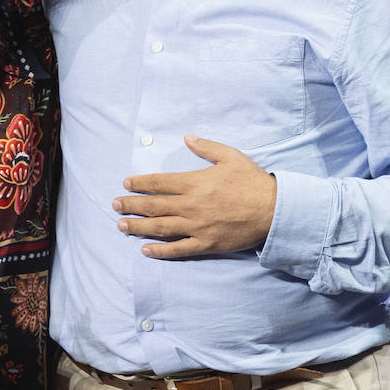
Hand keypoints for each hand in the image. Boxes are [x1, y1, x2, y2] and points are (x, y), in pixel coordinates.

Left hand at [113, 135, 277, 257]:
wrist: (274, 209)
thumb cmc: (253, 181)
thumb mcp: (230, 156)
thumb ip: (206, 147)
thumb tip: (188, 138)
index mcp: (195, 183)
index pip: (159, 183)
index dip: (140, 183)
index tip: (126, 184)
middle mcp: (191, 205)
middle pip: (153, 206)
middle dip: (131, 205)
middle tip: (114, 205)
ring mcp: (197, 226)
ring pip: (160, 227)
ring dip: (138, 227)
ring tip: (121, 226)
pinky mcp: (206, 244)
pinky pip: (178, 249)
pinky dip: (160, 251)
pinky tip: (145, 250)